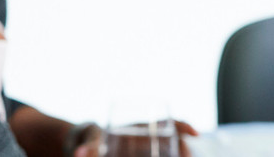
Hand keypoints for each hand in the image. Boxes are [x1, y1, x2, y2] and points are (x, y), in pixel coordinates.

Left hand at [73, 120, 198, 156]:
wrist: (91, 147)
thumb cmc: (92, 139)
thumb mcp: (91, 140)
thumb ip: (87, 147)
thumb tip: (79, 155)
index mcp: (141, 127)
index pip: (169, 122)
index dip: (183, 125)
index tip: (194, 133)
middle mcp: (152, 138)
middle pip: (177, 141)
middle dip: (185, 149)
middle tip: (185, 156)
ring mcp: (153, 152)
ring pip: (174, 153)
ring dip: (180, 155)